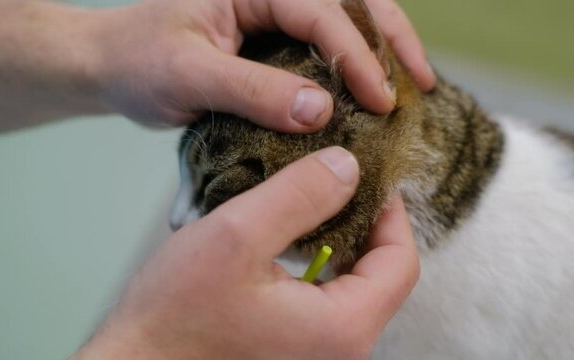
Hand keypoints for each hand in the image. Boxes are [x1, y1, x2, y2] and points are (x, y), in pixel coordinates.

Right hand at [72, 147, 419, 359]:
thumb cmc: (173, 316)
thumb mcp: (236, 237)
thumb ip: (298, 196)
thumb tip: (348, 167)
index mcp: (341, 329)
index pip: (400, 263)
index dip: (391, 213)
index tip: (371, 178)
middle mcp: (342, 351)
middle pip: (383, 277)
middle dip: (368, 225)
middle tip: (340, 183)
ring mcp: (320, 356)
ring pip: (356, 288)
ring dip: (342, 242)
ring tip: (314, 204)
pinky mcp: (297, 353)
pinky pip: (330, 304)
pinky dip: (322, 266)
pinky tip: (293, 242)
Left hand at [92, 0, 435, 128]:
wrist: (113, 64)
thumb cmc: (139, 62)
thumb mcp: (188, 75)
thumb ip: (252, 89)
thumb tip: (321, 110)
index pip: (318, 11)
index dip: (357, 55)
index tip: (381, 100)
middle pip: (350, 0)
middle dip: (391, 38)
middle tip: (422, 83)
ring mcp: (275, 11)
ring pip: (348, 16)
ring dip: (385, 46)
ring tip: (418, 82)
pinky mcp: (276, 36)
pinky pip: (328, 41)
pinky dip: (359, 62)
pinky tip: (378, 85)